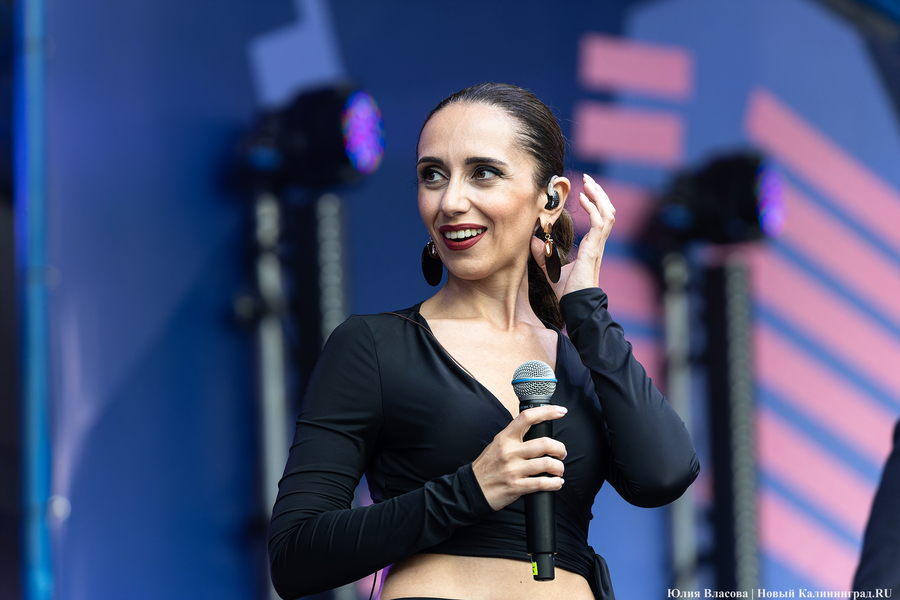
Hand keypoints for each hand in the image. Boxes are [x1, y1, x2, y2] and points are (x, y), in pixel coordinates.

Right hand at [471, 405, 567, 510]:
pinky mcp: (516, 486)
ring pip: (547, 464)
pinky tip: (556, 483)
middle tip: (561, 453)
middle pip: (545, 443)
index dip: (547, 412)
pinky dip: (555, 483)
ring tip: (559, 470)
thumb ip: (514, 438)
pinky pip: (542, 483)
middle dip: (560, 448)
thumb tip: (535, 431)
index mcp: (505, 438)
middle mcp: (509, 452)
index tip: (560, 411)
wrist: (472, 490)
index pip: (527, 417)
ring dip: (559, 467)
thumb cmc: (486, 467)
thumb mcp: (496, 445)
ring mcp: (513, 470)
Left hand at [530, 173, 614, 298]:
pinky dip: (593, 208)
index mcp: (591, 246)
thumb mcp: (551, 269)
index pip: (599, 218)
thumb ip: (543, 255)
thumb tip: (533, 241)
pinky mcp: (594, 249)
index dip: (594, 203)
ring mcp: (597, 246)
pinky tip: (584, 198)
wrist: (576, 305)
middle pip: (607, 211)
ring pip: (608, 214)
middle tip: (589, 179)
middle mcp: (597, 244)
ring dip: (599, 196)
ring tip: (589, 183)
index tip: (584, 191)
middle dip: (599, 194)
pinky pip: (599, 223)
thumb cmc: (568, 291)